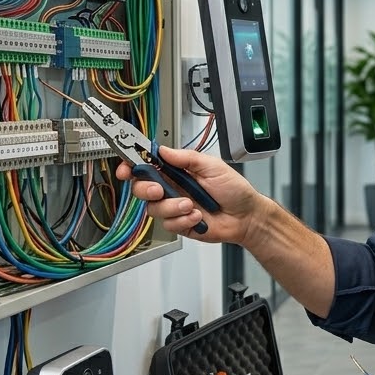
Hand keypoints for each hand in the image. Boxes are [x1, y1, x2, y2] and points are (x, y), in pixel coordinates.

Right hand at [116, 145, 259, 243]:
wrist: (246, 216)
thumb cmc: (234, 190)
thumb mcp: (212, 166)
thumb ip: (186, 158)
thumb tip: (163, 150)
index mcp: (177, 171)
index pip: (148, 166)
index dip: (132, 166)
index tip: (127, 168)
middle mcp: (173, 188)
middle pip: (142, 189)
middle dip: (146, 190)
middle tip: (160, 190)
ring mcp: (175, 207)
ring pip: (154, 209)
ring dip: (173, 207)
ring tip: (191, 205)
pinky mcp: (180, 224)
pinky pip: (169, 224)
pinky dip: (184, 220)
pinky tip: (198, 216)